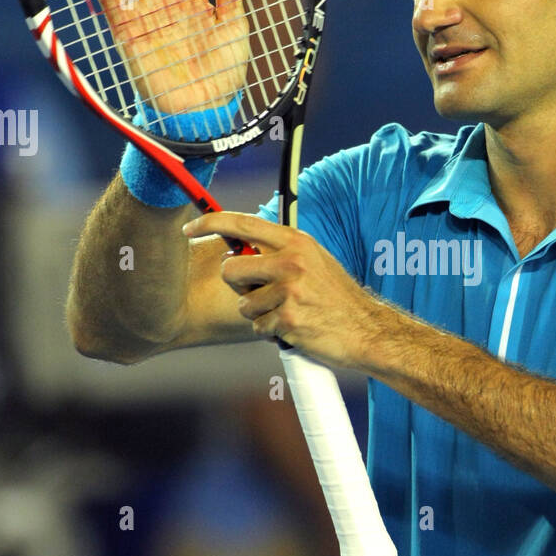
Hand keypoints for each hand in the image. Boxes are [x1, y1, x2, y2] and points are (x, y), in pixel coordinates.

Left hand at [183, 212, 384, 370]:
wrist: (366, 328)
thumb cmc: (336, 296)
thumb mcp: (313, 259)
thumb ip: (279, 252)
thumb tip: (238, 250)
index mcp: (295, 242)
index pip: (242, 224)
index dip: (210, 223)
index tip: (190, 228)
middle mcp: (291, 262)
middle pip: (231, 270)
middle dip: (238, 285)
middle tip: (260, 292)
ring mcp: (289, 291)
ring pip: (243, 304)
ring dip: (258, 313)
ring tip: (286, 312)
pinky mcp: (288, 319)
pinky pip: (257, 327)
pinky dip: (270, 332)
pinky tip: (293, 327)